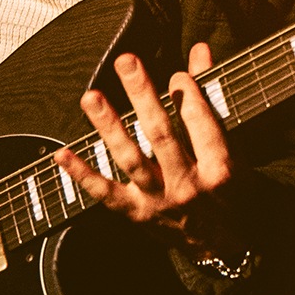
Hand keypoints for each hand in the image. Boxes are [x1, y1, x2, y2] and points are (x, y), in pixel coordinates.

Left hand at [55, 42, 238, 255]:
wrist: (223, 245)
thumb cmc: (229, 190)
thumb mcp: (233, 147)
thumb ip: (211, 97)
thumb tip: (199, 50)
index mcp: (219, 169)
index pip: (201, 123)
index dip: (188, 94)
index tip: (176, 74)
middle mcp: (188, 185)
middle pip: (161, 134)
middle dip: (142, 94)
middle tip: (126, 61)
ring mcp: (160, 201)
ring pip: (131, 159)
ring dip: (108, 127)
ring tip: (91, 96)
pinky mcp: (137, 214)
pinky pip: (106, 194)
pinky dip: (82, 175)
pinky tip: (61, 154)